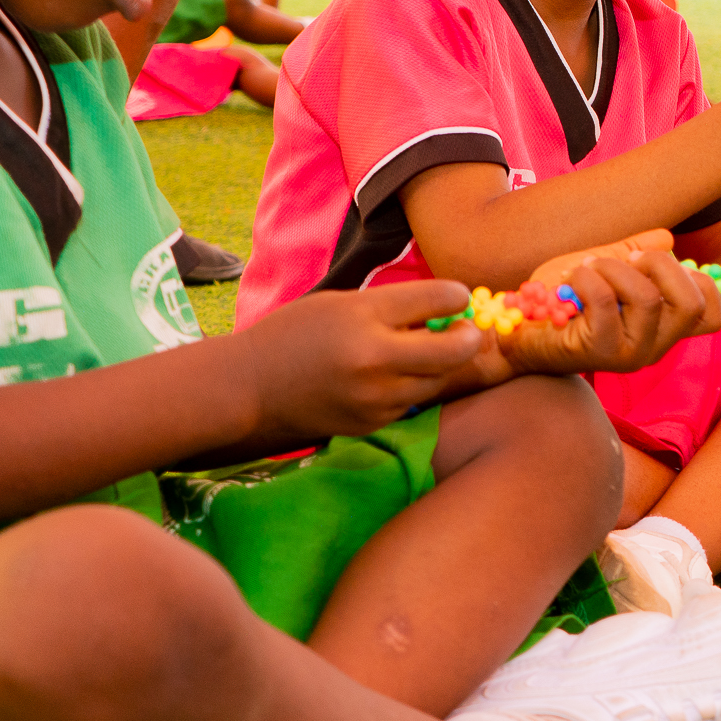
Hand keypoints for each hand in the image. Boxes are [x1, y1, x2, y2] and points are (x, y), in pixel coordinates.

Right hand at [241, 279, 496, 442]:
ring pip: (439, 380)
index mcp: (364, 316)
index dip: (456, 298)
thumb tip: (447, 307)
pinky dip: (413, 387)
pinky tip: (393, 377)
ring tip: (427, 351)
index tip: (457, 299)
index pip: (437, 300)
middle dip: (469, 337)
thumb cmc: (295, 333)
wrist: (250, 387)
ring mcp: (376, 396)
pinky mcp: (373, 423)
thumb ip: (392, 306)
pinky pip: (412, 402)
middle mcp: (374, 358)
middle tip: (466, 329)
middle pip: (455, 349)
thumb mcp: (340, 303)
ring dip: (443, 365)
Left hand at [500, 241, 720, 376]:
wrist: (518, 330)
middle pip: (691, 303)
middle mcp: (655, 346)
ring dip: (614, 267)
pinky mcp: (600, 352)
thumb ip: (634, 253)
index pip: (712, 315)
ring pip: (648, 298)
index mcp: (664, 329)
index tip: (654, 263)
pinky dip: (588, 277)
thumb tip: (666, 238)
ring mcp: (630, 354)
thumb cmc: (563, 299)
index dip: (697, 280)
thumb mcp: (604, 266)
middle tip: (627, 259)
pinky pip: (605, 300)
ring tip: (589, 268)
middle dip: (660, 264)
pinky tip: (572, 280)